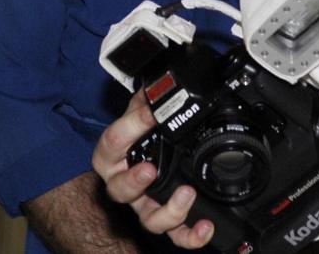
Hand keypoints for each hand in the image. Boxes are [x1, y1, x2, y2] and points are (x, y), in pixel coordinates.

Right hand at [91, 90, 214, 248]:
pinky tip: (205, 227)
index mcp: (113, 154)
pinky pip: (174, 235)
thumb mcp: (138, 112)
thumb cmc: (136, 136)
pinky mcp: (164, 217)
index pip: (113, 141)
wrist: (141, 156)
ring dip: (168, 211)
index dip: (131, 126)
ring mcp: (144, 204)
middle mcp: (124, 183)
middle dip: (134, 181)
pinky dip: (190, 236)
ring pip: (148, 219)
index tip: (150, 114)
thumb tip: (158, 81)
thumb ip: (146, 98)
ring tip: (187, 194)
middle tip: (150, 170)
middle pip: (119, 191)